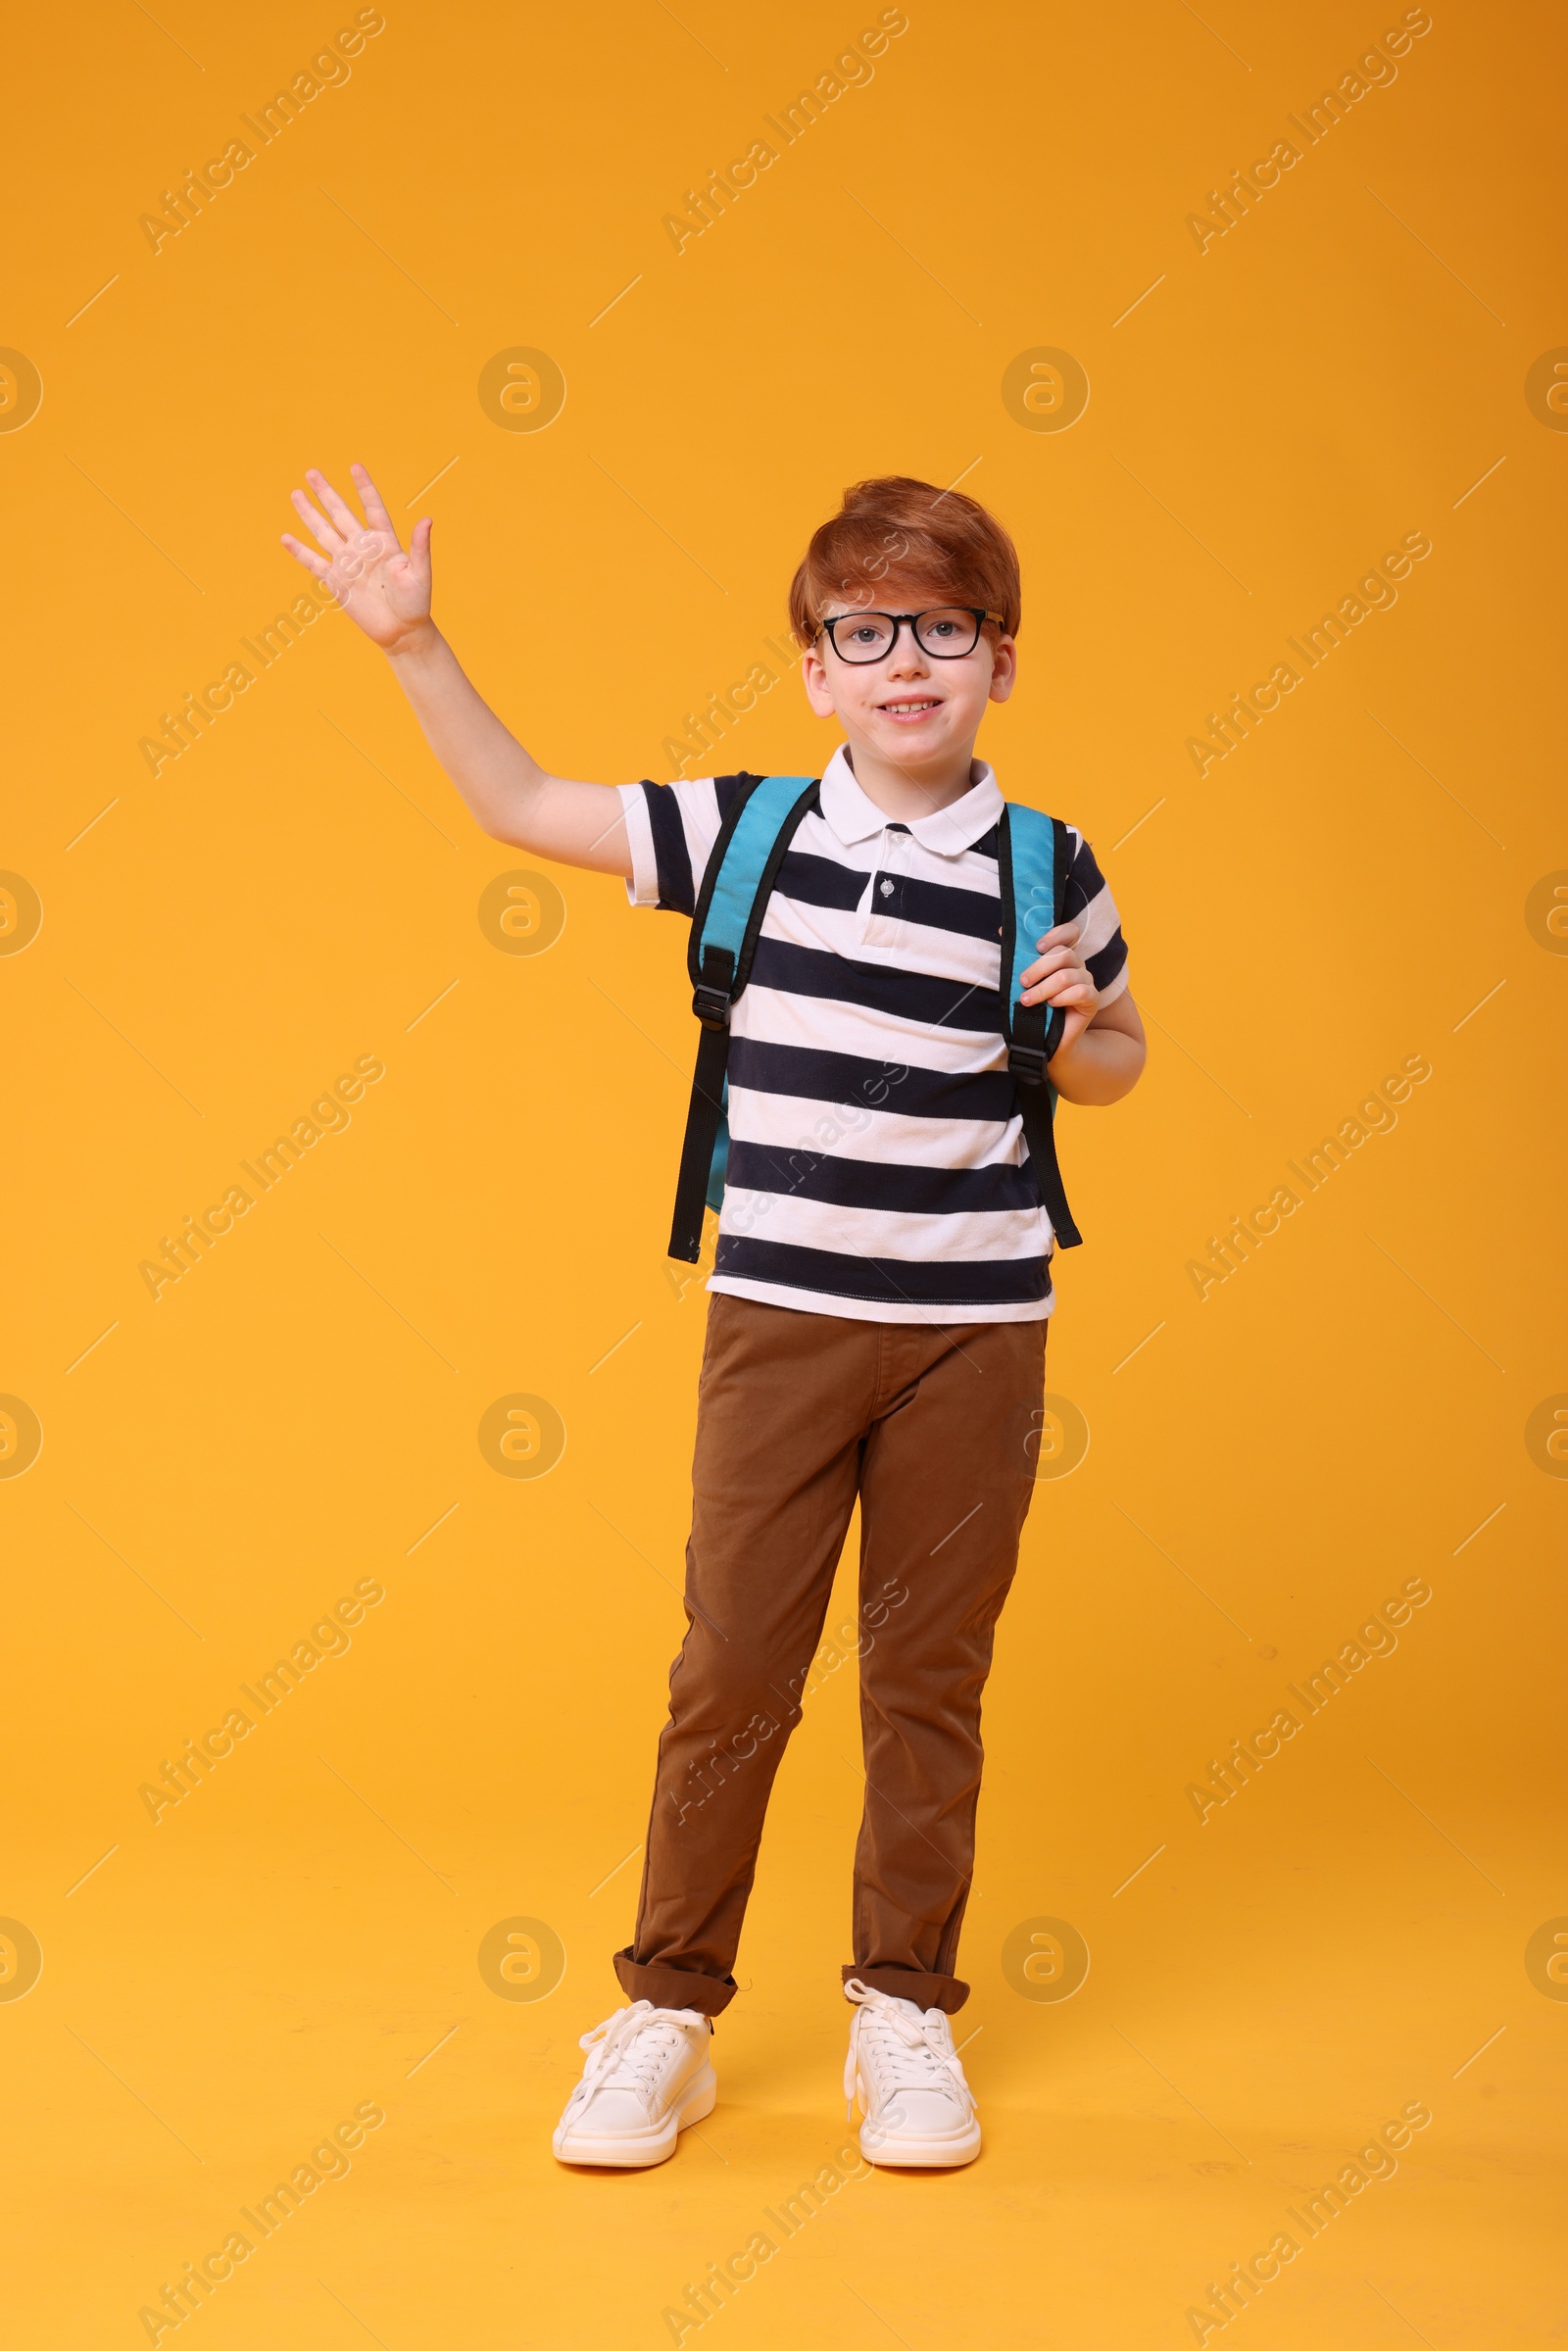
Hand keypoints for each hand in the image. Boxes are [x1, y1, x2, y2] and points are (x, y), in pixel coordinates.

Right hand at [281, 463, 433, 654]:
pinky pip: (314, 563)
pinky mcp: (336, 582)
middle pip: (341, 514)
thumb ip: (420, 547)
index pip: (372, 508)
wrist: (402, 631)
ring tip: (296, 494)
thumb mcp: (420, 573)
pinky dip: (300, 552)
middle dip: (326, 494)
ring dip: (309, 514)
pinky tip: (286, 538)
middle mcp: (363, 548)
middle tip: (311, 472)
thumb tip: (427, 519)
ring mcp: (347, 563)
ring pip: (323, 533)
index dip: (364, 488)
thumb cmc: (417, 602)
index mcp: (384, 542)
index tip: (355, 467)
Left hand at [1018, 919, 1098, 1053]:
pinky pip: (1080, 992)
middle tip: (1022, 982)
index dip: (1056, 934)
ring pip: (1067, 976)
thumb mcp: (1024, 981)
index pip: (1070, 932)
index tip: (1037, 946)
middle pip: (1064, 954)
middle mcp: (1078, 966)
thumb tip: (1003, 931)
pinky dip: (1062, 998)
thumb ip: (1017, 957)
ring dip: (1043, 988)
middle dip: (1039, 968)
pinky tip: (1051, 1005)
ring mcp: (1087, 982)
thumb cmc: (1035, 1007)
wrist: (1046, 1040)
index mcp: (1063, 957)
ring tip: (1027, 1000)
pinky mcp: (1092, 1000)